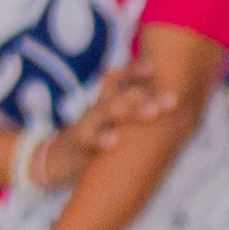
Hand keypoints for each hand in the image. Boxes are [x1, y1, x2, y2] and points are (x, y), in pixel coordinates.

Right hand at [30, 76, 179, 189]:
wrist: (55, 161)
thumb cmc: (91, 141)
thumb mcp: (108, 123)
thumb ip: (132, 114)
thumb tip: (174, 111)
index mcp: (105, 102)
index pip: (117, 78)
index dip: (134, 70)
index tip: (153, 67)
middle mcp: (98, 108)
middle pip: (123, 94)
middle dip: (148, 95)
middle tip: (172, 99)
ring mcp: (87, 124)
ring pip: (109, 111)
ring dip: (132, 110)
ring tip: (152, 112)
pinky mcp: (78, 142)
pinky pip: (89, 138)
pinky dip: (101, 138)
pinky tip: (114, 140)